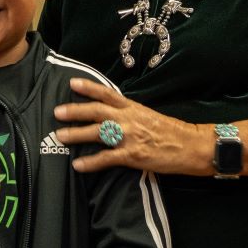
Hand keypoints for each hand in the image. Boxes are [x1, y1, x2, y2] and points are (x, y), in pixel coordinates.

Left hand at [53, 78, 213, 175]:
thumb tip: (112, 114)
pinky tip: (78, 165)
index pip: (107, 94)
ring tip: (59, 136)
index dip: (89, 88)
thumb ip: (130, 114)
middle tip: (56, 111)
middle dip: (75, 111)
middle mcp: (129, 119)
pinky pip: (106, 158)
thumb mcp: (150, 115)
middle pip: (96, 112)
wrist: (191, 146)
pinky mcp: (132, 156)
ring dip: (76, 134)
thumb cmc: (172, 132)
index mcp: (133, 108)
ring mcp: (129, 137)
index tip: (72, 83)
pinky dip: (91, 162)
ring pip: (97, 133)